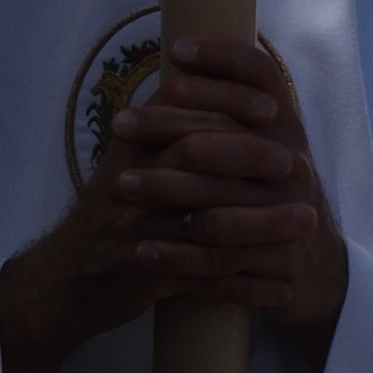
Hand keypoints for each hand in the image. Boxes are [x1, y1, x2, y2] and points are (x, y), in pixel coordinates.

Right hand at [0, 38, 346, 372]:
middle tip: (295, 165)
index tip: (270, 106)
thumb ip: (169, 126)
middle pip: (196, 153)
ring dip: (265, 224)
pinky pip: (206, 279)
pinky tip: (283, 287)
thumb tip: (219, 85)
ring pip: (210, 221)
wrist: (66, 279)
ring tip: (306, 223)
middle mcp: (130, 179)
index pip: (179, 102)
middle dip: (251, 155)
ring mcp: (135, 228)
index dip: (227, 98)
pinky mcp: (144, 274)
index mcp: (130, 144)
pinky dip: (249, 284)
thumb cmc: (113, 212)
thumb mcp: (130, 158)